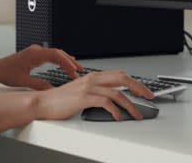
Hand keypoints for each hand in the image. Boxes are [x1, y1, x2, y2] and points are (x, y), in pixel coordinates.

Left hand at [0, 44, 83, 89]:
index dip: (67, 64)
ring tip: (76, 67)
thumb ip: (39, 85)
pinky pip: (50, 55)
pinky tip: (64, 63)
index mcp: (35, 54)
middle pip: (58, 53)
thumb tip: (52, 89)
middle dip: (70, 61)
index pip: (56, 56)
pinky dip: (59, 59)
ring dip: (65, 60)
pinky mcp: (34, 54)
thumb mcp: (24, 82)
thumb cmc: (6, 73)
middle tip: (79, 70)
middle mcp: (36, 50)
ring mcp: (35, 51)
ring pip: (55, 53)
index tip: (74, 73)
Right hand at [35, 70, 154, 121]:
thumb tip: (113, 99)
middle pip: (122, 78)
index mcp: (93, 76)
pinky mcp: (83, 98)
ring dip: (130, 105)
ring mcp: (88, 87)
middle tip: (149, 97)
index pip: (119, 74)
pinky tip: (119, 117)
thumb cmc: (60, 100)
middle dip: (138, 87)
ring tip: (137, 114)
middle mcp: (92, 79)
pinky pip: (105, 102)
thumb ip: (95, 92)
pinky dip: (116, 110)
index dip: (134, 82)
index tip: (144, 91)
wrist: (43, 102)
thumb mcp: (81, 92)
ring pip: (116, 92)